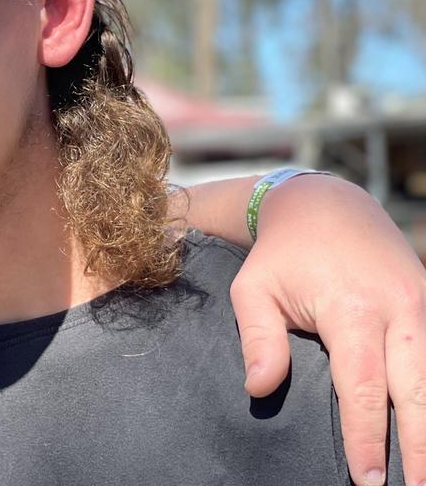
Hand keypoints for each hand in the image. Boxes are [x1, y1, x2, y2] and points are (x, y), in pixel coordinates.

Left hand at [230, 175, 423, 485]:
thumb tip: (258, 387)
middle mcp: (398, 311)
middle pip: (416, 392)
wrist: (326, 205)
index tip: (367, 477)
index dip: (366, 436)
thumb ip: (258, 339)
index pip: (363, 388)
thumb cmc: (282, 254)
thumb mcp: (253, 290)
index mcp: (352, 310)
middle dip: (417, 446)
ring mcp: (422, 308)